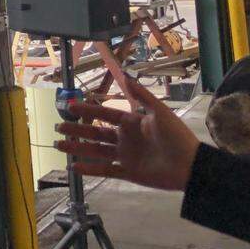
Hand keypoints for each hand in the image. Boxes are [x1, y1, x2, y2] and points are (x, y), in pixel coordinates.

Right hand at [54, 76, 199, 191]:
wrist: (191, 165)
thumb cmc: (176, 136)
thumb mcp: (160, 111)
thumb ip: (142, 95)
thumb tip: (125, 75)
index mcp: (132, 122)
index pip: (104, 114)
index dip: (87, 110)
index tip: (70, 106)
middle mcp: (125, 138)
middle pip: (95, 132)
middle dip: (77, 129)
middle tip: (58, 127)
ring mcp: (125, 156)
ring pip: (96, 150)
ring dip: (78, 148)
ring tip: (59, 145)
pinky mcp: (128, 173)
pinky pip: (105, 170)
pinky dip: (90, 168)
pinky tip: (75, 167)